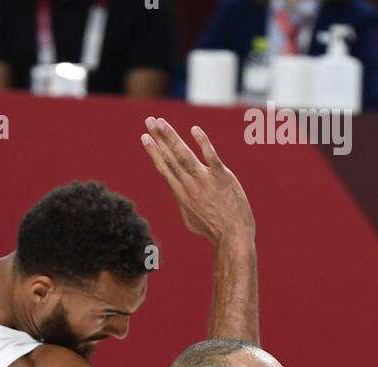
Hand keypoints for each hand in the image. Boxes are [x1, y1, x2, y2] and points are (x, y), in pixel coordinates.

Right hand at [141, 118, 254, 244]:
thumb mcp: (192, 219)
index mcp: (181, 194)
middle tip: (149, 120)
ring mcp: (204, 180)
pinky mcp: (221, 177)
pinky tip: (194, 130)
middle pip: (170, 158)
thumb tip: (179, 195)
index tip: (145, 137)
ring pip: (183, 155)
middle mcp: (189, 185)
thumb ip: (184, 202)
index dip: (154, 151)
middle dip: (158, 138)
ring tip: (161, 122)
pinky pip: (210, 156)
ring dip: (171, 137)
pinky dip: (202, 143)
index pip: (164, 168)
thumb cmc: (213, 229)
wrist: (232, 235)